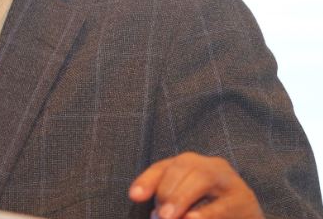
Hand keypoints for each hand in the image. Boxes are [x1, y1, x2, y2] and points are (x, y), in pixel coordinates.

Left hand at [128, 152, 263, 218]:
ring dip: (182, 198)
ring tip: (168, 217)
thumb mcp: (186, 205)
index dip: (147, 180)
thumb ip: (169, 203)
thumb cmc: (209, 212)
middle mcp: (210, 166)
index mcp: (192, 166)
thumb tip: (154, 214)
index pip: (164, 167)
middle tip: (159, 216)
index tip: (134, 196)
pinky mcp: (245, 199)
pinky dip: (206, 213)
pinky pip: (224, 204)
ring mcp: (230, 179)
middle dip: (167, 191)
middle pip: (183, 167)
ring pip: (202, 177)